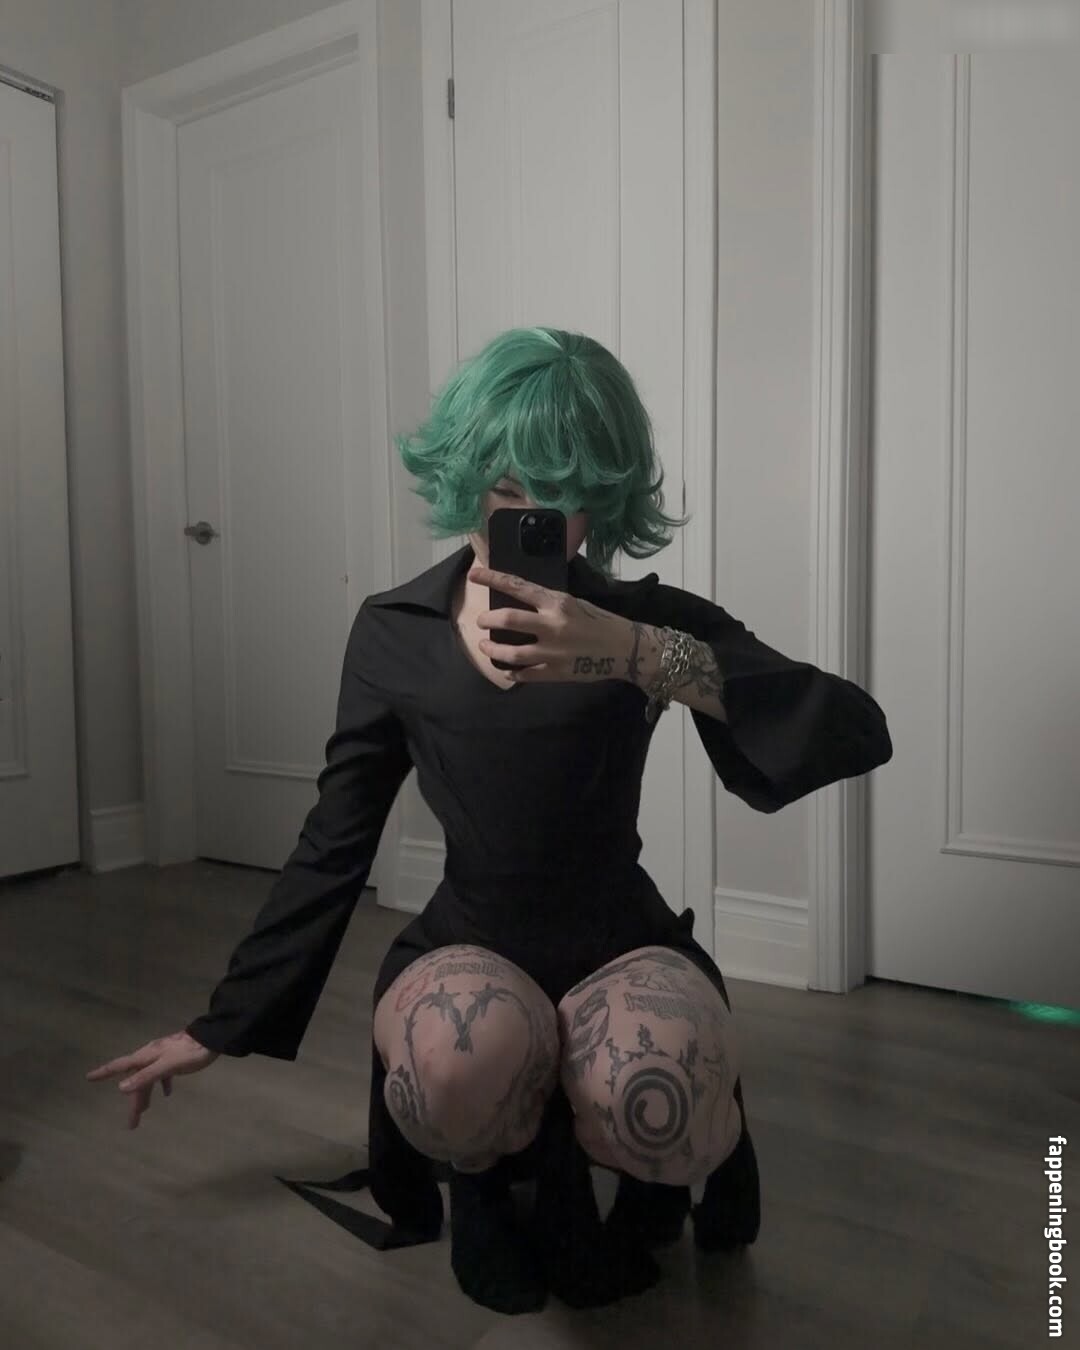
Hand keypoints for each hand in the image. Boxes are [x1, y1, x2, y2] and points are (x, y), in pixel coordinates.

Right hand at [86, 1030, 218, 1129]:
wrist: (211, 1039)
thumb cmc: (188, 1052)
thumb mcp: (166, 1066)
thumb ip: (145, 1076)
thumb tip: (120, 1088)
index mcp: (145, 1057)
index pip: (120, 1066)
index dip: (104, 1072)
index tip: (88, 1078)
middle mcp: (150, 1056)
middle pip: (136, 1080)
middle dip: (133, 1101)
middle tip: (131, 1123)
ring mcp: (162, 1057)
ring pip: (148, 1079)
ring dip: (146, 1096)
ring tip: (144, 1113)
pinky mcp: (175, 1059)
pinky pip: (162, 1074)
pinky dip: (162, 1085)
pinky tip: (167, 1094)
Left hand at [468, 565, 631, 683]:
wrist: (625, 649)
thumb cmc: (599, 622)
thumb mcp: (574, 603)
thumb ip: (548, 604)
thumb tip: (520, 601)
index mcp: (557, 602)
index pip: (518, 587)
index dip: (493, 579)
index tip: (474, 575)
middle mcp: (552, 625)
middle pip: (508, 619)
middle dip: (487, 620)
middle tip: (481, 621)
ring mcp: (553, 652)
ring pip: (511, 652)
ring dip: (492, 648)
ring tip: (485, 645)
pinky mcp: (556, 672)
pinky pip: (525, 675)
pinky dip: (511, 672)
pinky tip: (506, 669)